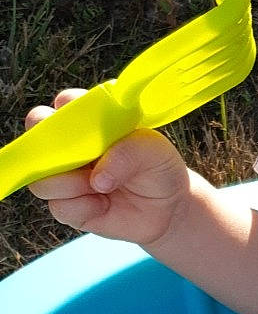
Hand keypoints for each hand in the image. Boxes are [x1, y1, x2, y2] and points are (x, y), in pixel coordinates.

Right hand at [24, 91, 192, 245]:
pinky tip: (102, 205)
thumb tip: (97, 178)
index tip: (80, 121)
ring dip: (70, 182)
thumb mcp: (153, 151)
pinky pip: (59, 206)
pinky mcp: (68, 206)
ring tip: (100, 186)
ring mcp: (66, 176)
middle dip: (45, 145)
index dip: (64, 110)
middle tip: (75, 156)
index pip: (64, 104)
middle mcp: (71, 146)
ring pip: (42, 178)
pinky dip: (82, 207)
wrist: (166, 209)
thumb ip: (128, 153)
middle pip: (35, 136)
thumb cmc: (157, 169)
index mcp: (90, 122)